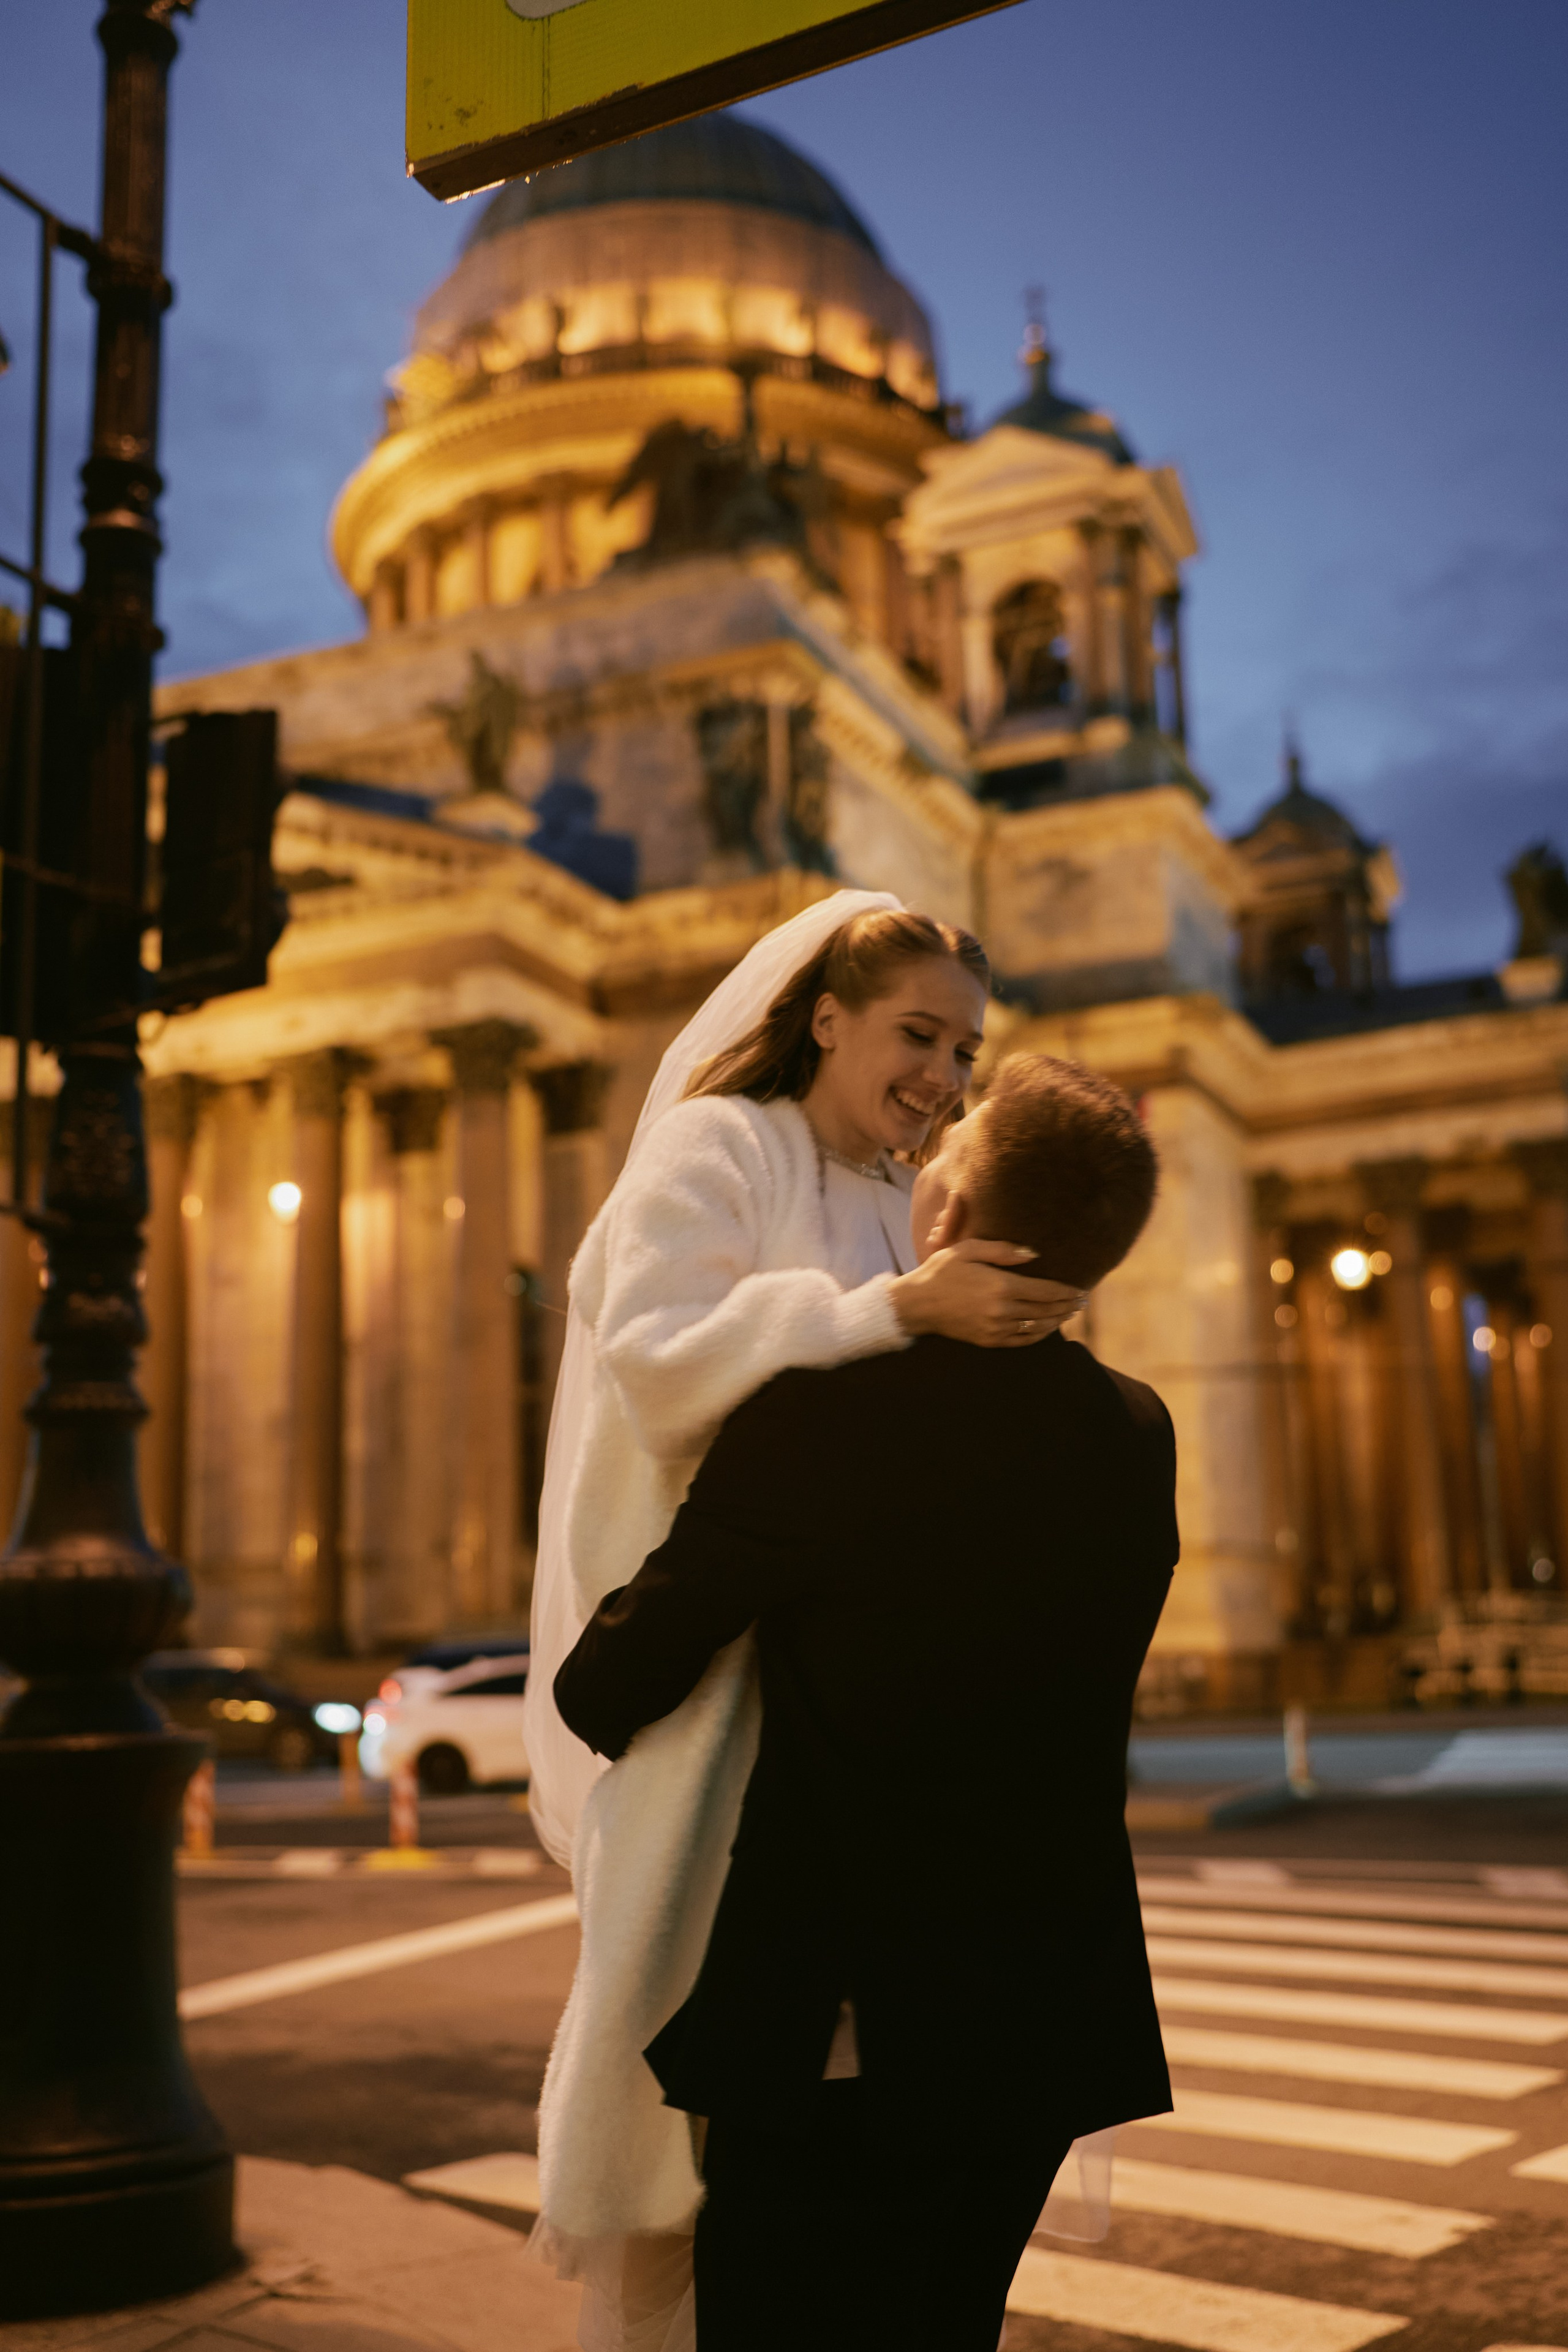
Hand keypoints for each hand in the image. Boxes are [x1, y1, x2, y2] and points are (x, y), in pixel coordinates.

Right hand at [890, 1233, 1086, 1347]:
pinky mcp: (989, 1340)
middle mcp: (1002, 1310)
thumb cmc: (941, 1271)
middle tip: (1083, 1302)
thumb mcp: (968, 1249)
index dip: (1067, 1292)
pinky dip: (1039, 1334)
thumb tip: (1034, 1255)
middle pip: (1046, 1310)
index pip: (1045, 1291)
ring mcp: (996, 1328)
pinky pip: (1022, 1340)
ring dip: (1057, 1320)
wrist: (917, 1304)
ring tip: (1070, 1313)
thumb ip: (1003, 1250)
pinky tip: (1048, 1328)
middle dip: (1067, 1306)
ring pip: (1037, 1327)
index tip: (1082, 1290)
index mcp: (1001, 1285)